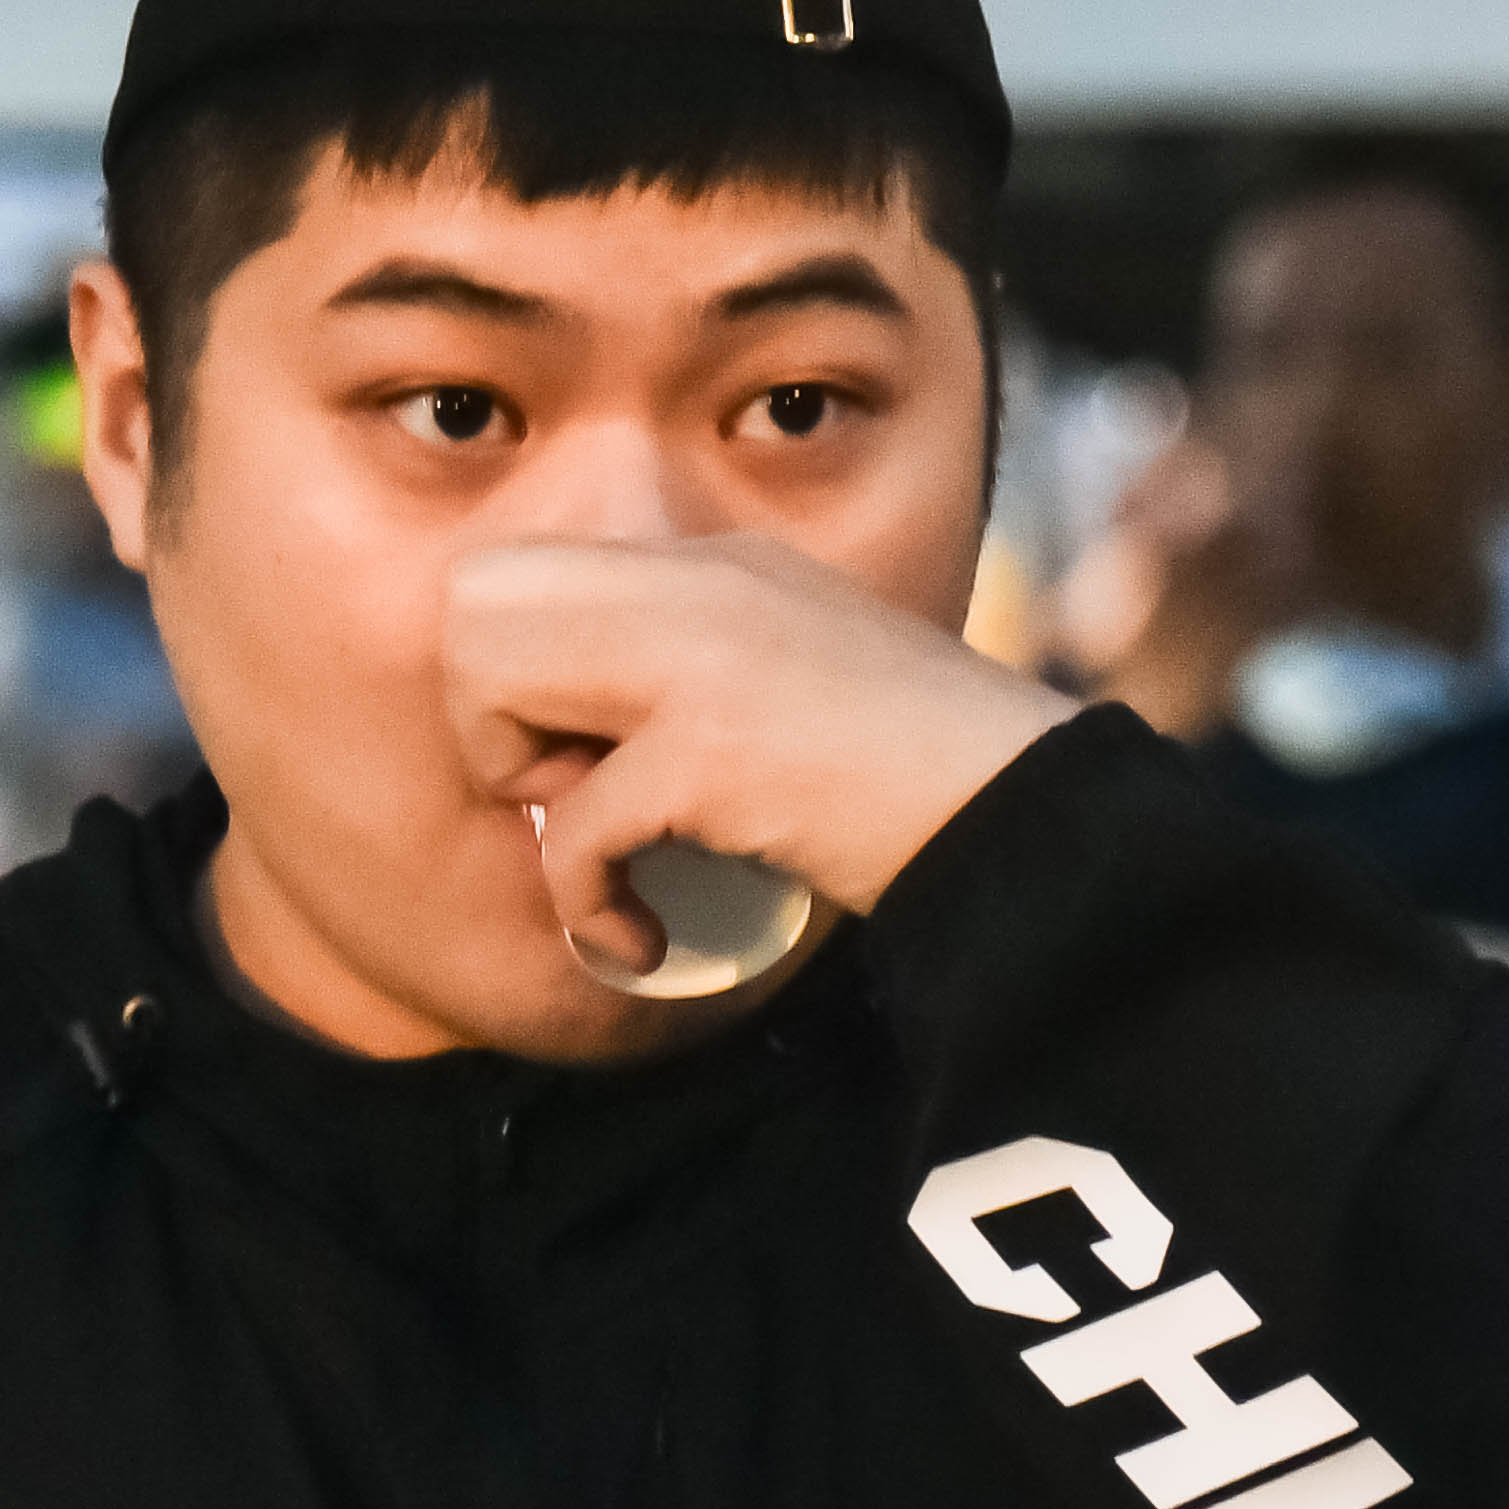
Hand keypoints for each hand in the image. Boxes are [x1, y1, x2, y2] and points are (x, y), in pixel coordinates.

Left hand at [441, 532, 1074, 976]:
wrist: (1032, 819)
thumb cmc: (921, 789)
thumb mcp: (791, 690)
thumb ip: (683, 687)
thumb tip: (559, 754)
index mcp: (717, 568)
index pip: (516, 571)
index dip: (510, 674)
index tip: (584, 758)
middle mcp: (703, 583)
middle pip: (475, 600)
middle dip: (489, 719)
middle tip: (576, 796)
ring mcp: (708, 655)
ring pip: (489, 677)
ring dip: (523, 787)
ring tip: (613, 849)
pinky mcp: (717, 748)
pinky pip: (569, 828)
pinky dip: (588, 908)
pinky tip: (646, 940)